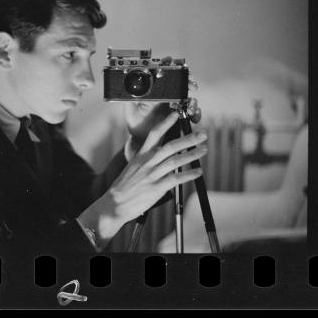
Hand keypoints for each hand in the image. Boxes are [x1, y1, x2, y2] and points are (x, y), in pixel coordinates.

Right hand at [79, 111, 207, 245]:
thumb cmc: (124, 186)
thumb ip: (146, 160)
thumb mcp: (133, 167)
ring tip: (203, 150)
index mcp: (141, 155)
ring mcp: (152, 175)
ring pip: (175, 161)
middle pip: (171, 146)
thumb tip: (161, 154)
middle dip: (188, 139)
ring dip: (192, 154)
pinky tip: (198, 172)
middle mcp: (147, 162)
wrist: (114, 203)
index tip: (175, 115)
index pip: (154, 134)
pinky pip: (176, 179)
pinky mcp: (156, 188)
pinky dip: (189, 175)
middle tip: (202, 134)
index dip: (166, 123)